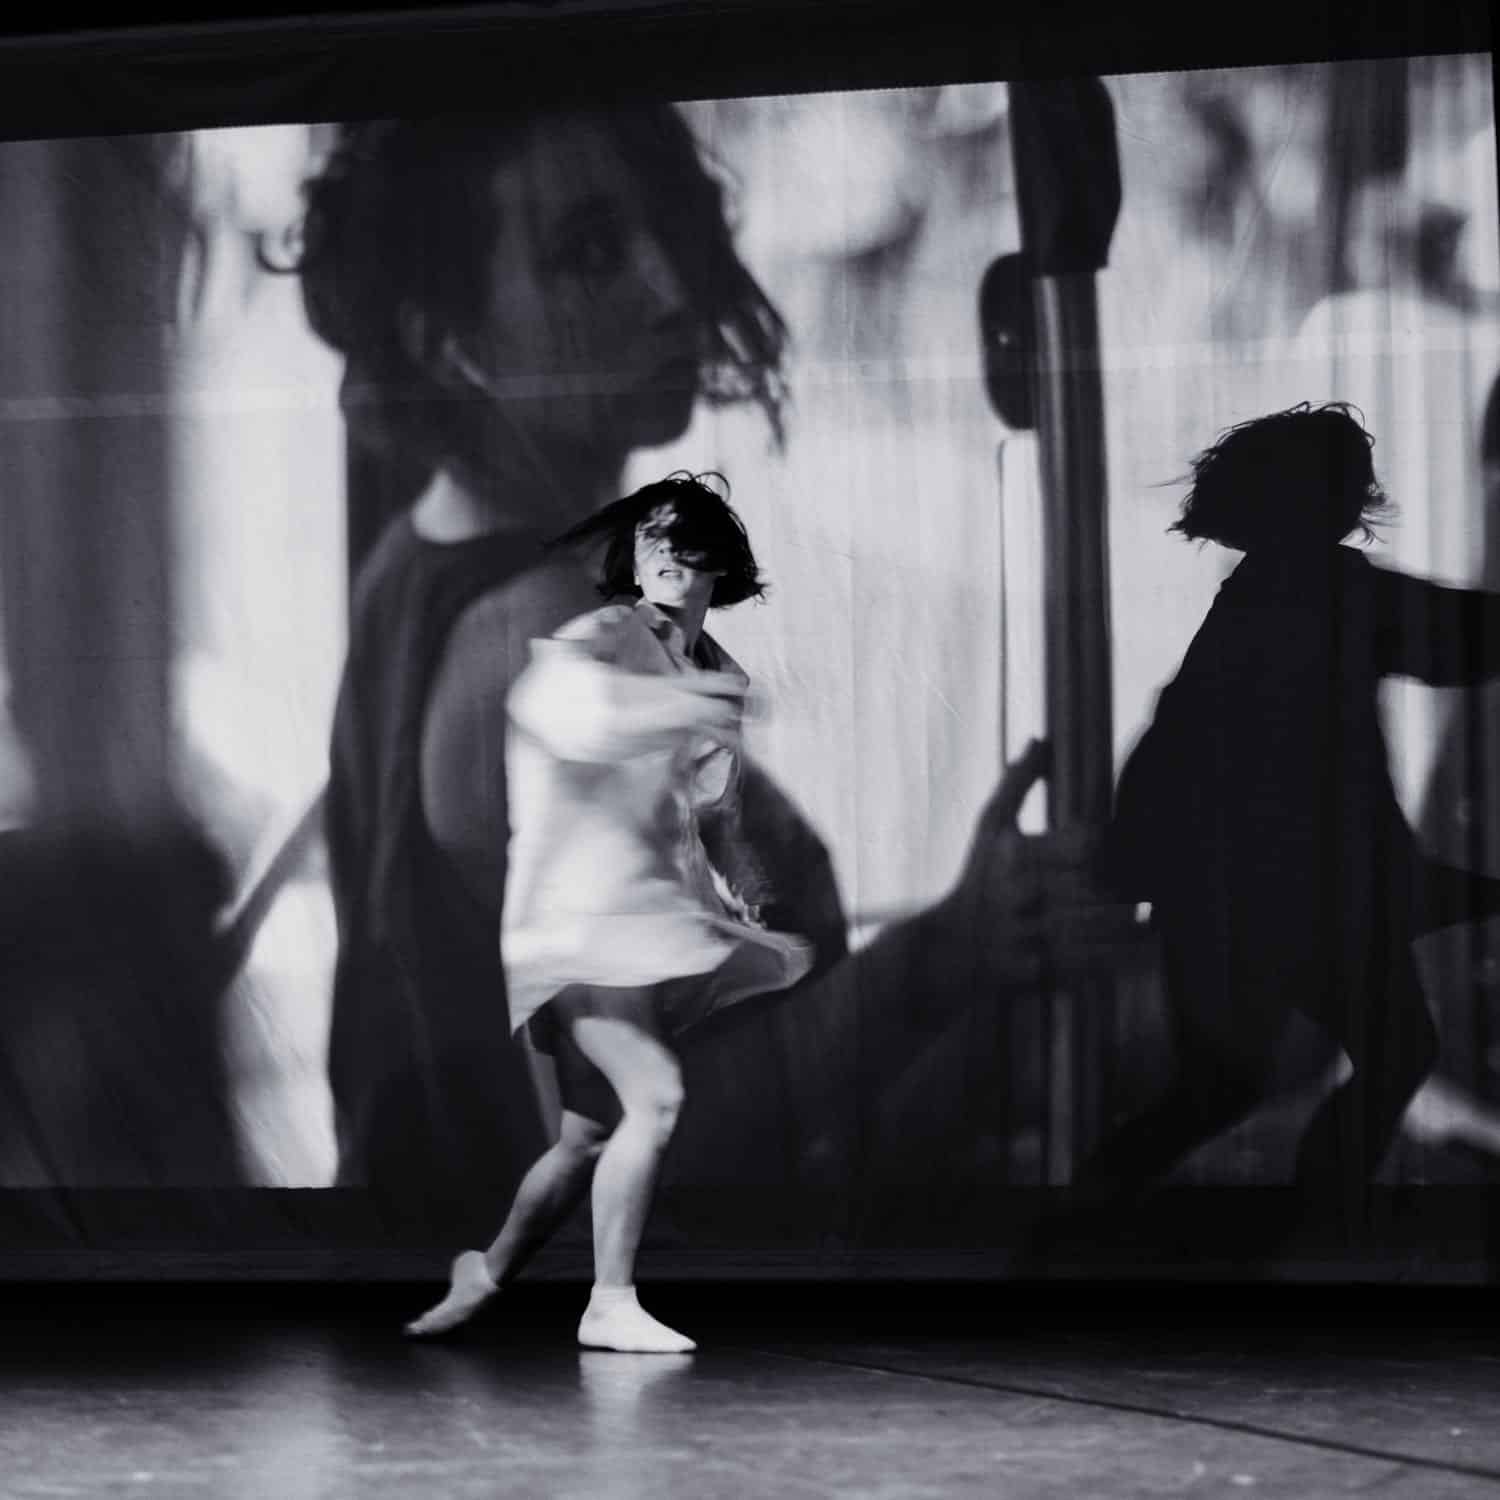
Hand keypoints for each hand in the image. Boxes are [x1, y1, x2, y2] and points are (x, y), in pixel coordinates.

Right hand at [940, 739, 1156, 991]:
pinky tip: (1143, 950)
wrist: (950, 949)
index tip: (1125, 849)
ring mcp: (1030, 935)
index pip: (1086, 846)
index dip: (1110, 848)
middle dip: (1126, 889)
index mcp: (1016, 855)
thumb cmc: (977, 880)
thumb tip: (1041, 739)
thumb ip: (1017, 783)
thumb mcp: (988, 828)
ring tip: (1152, 918)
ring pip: (1100, 927)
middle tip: (1152, 886)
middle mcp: (1022, 895)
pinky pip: (1093, 963)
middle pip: (1098, 887)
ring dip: (1131, 923)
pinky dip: (1122, 957)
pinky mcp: (1038, 970)